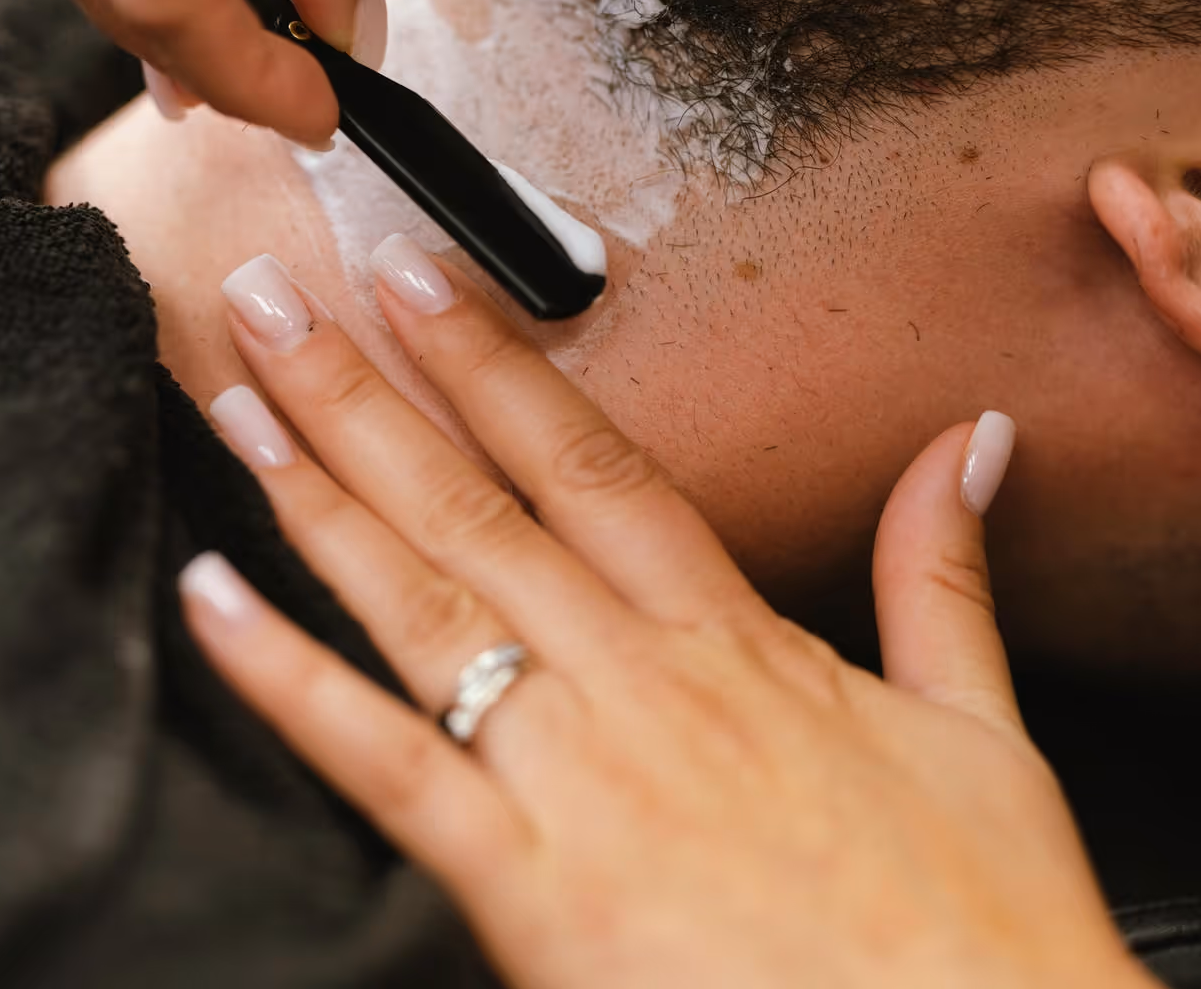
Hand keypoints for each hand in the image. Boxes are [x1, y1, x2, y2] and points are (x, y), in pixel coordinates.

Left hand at [181, 240, 1152, 988]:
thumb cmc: (981, 938)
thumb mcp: (986, 735)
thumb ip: (943, 578)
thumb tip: (962, 445)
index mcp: (739, 645)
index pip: (595, 464)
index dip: (499, 361)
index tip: (424, 277)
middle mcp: (642, 684)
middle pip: (479, 506)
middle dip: (367, 389)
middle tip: (278, 294)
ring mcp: (580, 778)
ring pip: (424, 603)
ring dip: (316, 491)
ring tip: (236, 401)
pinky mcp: (533, 887)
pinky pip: (387, 765)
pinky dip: (290, 678)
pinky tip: (215, 600)